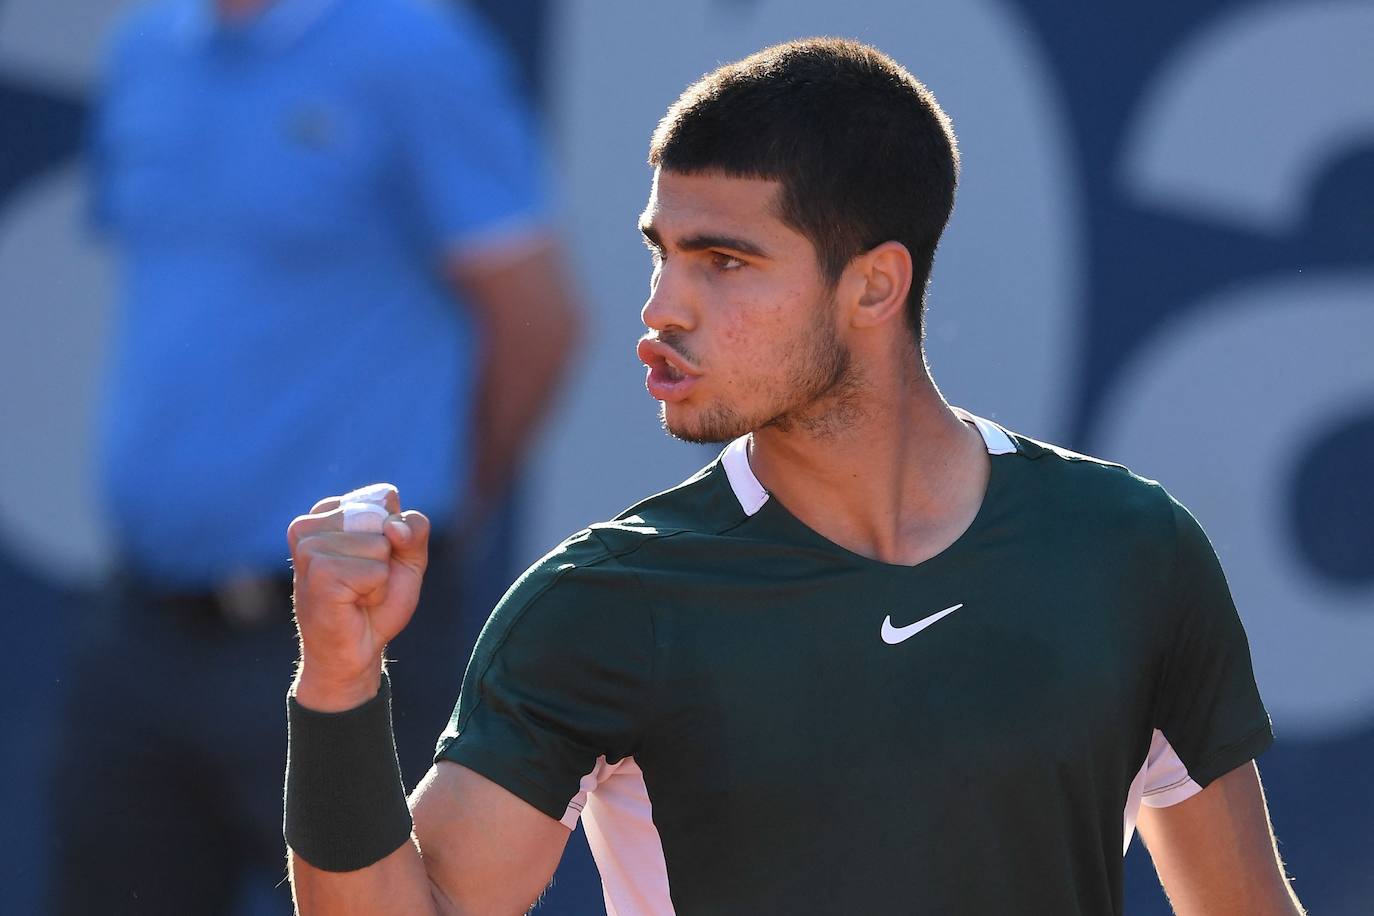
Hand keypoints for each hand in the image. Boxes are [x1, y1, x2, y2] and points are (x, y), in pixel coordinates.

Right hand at [287, 485, 430, 710]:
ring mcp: (310, 547)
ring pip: (381, 545)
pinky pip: (376, 571)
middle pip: (384, 518)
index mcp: (328, 511)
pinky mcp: (318, 572)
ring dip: (379, 578)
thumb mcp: (408, 558)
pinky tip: (353, 603)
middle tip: (364, 582)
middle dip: (388, 556)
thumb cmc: (377, 602)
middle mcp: (310, 524)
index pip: (386, 497)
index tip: (375, 559)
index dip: (397, 533)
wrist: (356, 651)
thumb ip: (414, 530)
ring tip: (356, 594)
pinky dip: (375, 592)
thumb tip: (393, 527)